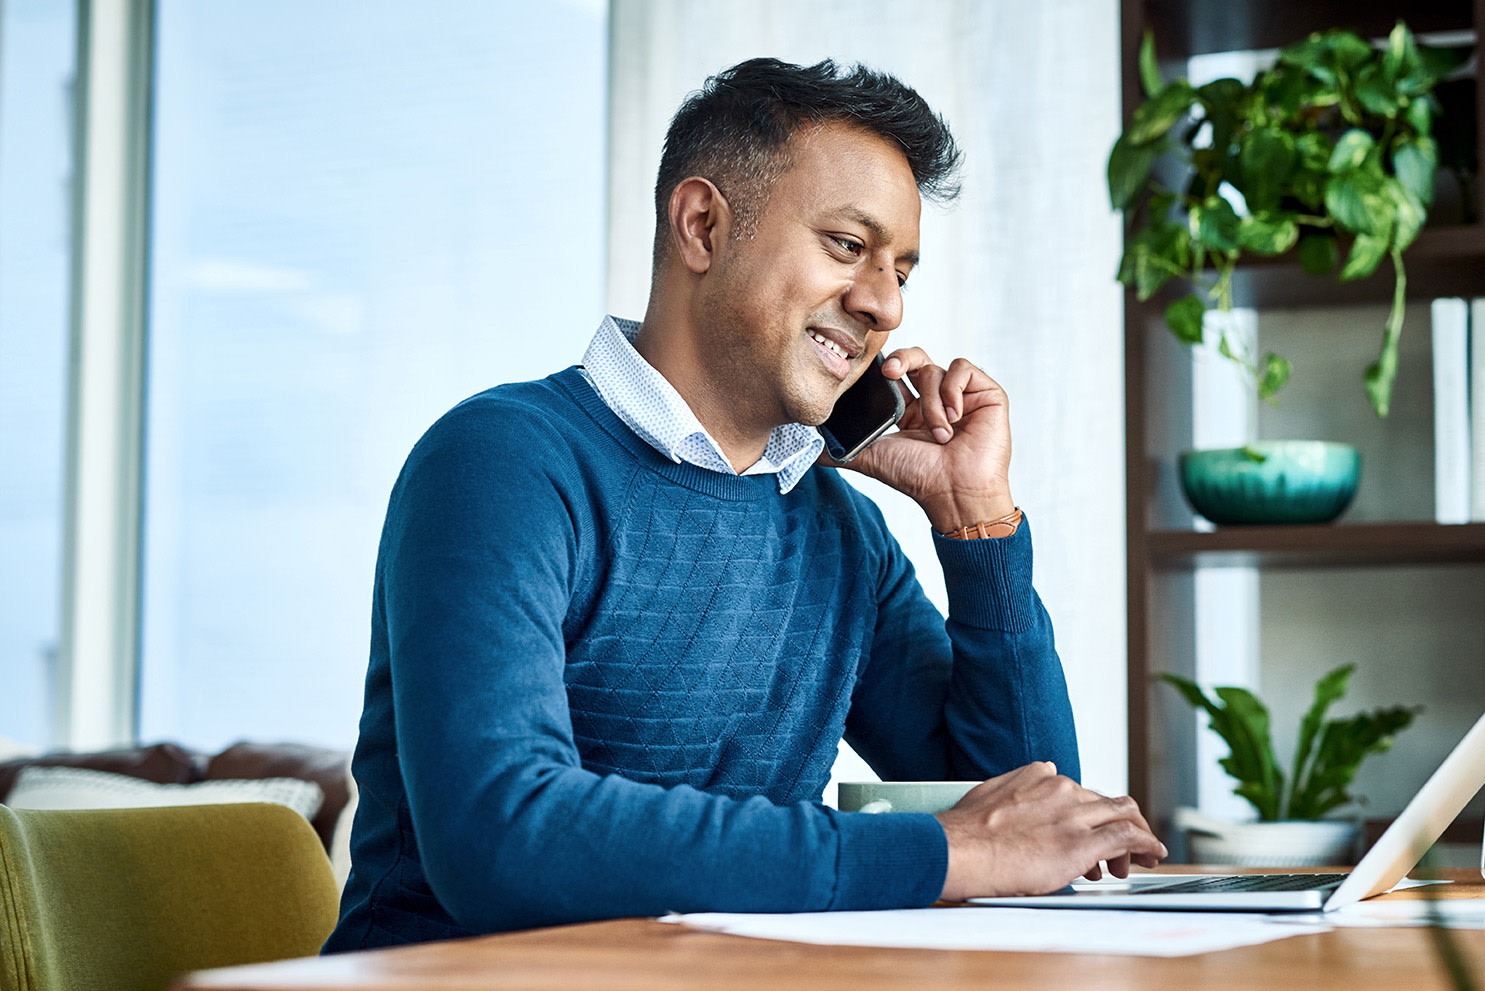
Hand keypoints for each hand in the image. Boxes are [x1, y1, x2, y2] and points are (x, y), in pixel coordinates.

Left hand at [836, 348, 1015, 532]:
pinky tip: (954, 416)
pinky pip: (962, 369)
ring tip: (939, 433)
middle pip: (916, 357)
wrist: (954, 493)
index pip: (896, 374)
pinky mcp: (986, 394)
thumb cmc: (918, 479)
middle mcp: (935, 401)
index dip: (885, 368)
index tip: (876, 374)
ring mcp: (962, 396)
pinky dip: (952, 390)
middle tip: (890, 372)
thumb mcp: (872, 458)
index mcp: (911, 412)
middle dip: (900, 360)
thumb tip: (812, 451)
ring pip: (935, 369)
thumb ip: (843, 450)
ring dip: (930, 401)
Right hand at [933, 762, 1166, 900]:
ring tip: (1143, 855)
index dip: (1090, 813)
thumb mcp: (989, 798)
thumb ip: (1013, 797)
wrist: (958, 850)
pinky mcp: (1082, 842)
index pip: (1079, 790)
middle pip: (1106, 801)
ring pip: (1125, 813)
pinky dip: (1147, 843)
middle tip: (1121, 850)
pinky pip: (1128, 837)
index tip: (1089, 830)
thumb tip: (1016, 809)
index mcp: (1038, 777)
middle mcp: (1061, 789)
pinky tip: (1153, 854)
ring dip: (1139, 834)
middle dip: (1119, 823)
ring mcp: (1073, 814)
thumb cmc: (964, 834)